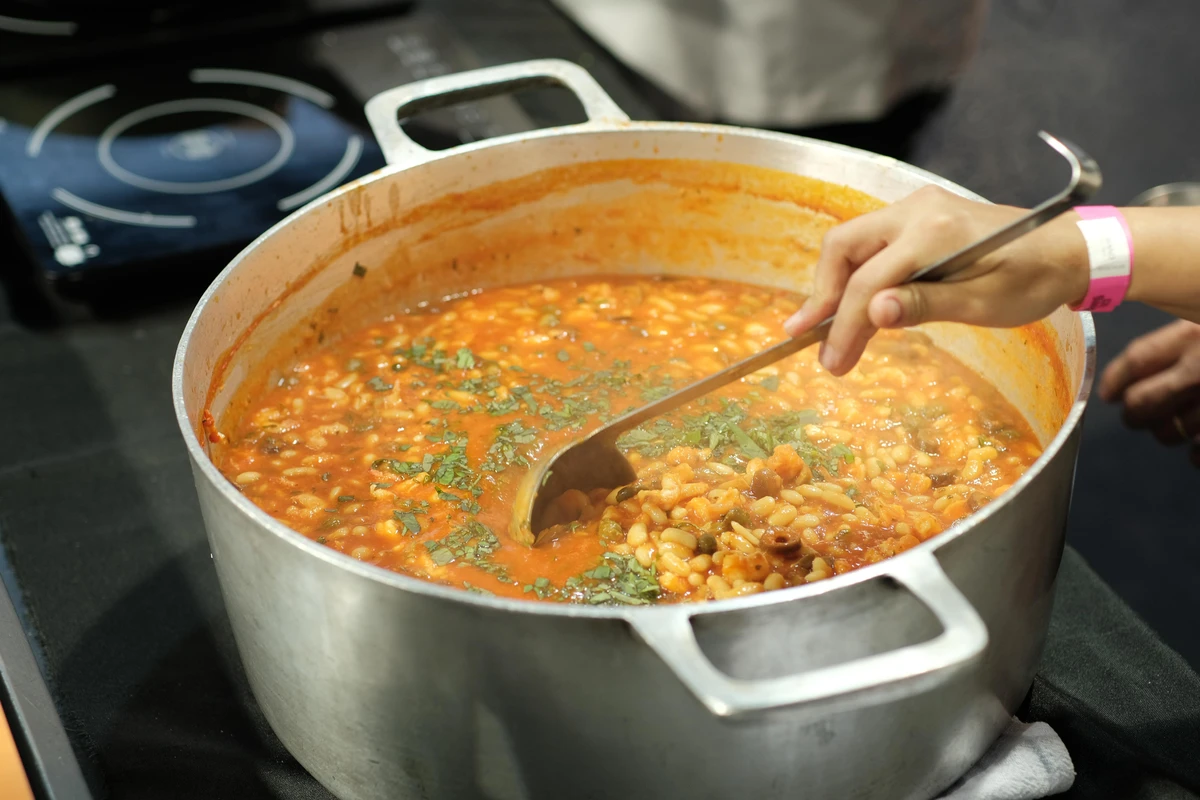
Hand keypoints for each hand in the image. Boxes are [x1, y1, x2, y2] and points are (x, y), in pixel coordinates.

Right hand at [783, 186, 1089, 374]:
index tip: (832, 361)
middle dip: (821, 294)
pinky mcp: (920, 216)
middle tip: (808, 336)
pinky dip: (857, 275)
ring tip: (824, 327)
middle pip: (843, 247)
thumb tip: (872, 312)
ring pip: (852, 244)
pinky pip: (873, 244)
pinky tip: (857, 305)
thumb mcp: (983, 304)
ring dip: (835, 285)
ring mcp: (916, 209)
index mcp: (934, 233)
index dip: (842, 325)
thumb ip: (924, 305)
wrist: (1067, 248)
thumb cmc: (1031, 281)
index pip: (868, 282)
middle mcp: (917, 211)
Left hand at [1099, 320, 1199, 466]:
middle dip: (1133, 411)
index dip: (1115, 379)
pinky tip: (1199, 438)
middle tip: (1135, 413)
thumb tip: (1144, 357)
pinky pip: (1198, 453)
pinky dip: (1195, 450)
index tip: (1108, 393)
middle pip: (1140, 402)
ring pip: (1167, 432)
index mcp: (1193, 334)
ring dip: (1163, 430)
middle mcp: (1199, 370)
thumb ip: (1184, 335)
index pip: (1137, 360)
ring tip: (1175, 420)